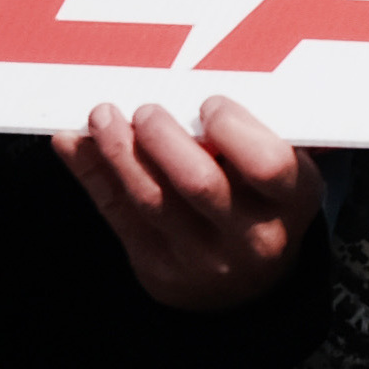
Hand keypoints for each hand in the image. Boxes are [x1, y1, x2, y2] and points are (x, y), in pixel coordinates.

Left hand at [52, 97, 325, 312]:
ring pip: (150, 199)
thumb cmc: (265, 202)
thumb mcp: (284, 170)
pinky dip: (93, 174)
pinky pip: (118, 216)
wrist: (250, 287)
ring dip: (118, 151)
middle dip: (163, 138)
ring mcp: (202, 259)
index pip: (267, 164)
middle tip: (146, 109)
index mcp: (292, 201)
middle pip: (199, 183)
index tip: (209, 103)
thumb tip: (202, 80)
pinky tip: (76, 144)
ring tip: (102, 116)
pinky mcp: (158, 270)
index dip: (233, 129)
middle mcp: (252, 237)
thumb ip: (257, 132)